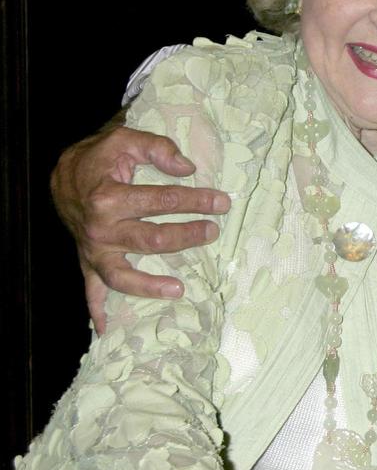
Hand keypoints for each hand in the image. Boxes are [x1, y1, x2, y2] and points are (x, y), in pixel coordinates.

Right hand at [52, 121, 228, 330]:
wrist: (62, 174)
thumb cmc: (99, 157)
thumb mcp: (125, 139)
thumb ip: (158, 149)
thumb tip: (188, 168)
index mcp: (109, 197)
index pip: (163, 201)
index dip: (197, 200)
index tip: (222, 202)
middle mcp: (99, 228)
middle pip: (151, 239)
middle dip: (187, 235)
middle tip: (214, 230)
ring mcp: (92, 249)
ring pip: (122, 275)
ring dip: (151, 285)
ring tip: (180, 290)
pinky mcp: (88, 260)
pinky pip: (91, 289)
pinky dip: (97, 310)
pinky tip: (107, 330)